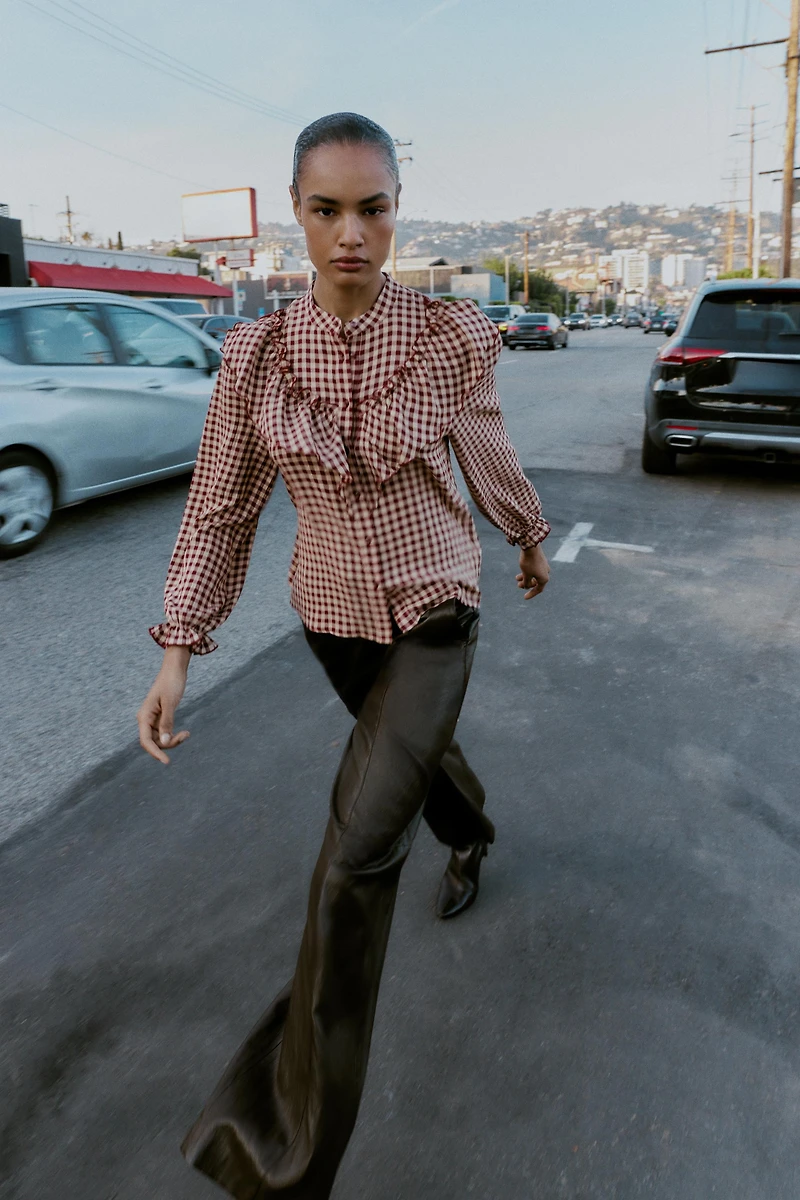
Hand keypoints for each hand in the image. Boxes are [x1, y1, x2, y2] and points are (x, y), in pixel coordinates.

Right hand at [137, 646, 190, 763]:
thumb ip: (166, 723)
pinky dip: (173, 735)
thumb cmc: (171, 682)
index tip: (167, 761)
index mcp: (144, 716)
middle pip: (153, 742)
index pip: (145, 741)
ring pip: (159, 739)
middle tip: (185, 735)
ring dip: (172, 740)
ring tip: (186, 734)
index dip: (155, 753)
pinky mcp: (160, 717)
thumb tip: (163, 742)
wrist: (174, 669)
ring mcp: (152, 719)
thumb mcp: (170, 703)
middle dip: (168, 744)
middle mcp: (145, 719)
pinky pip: (164, 732)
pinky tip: (184, 732)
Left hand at [516, 544, 549, 599]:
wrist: (531, 546)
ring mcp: (544, 566)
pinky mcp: (541, 560)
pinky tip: (521, 570)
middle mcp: (546, 573)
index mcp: (544, 579)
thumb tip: (526, 586)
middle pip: (536, 582)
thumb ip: (526, 583)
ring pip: (534, 575)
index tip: (524, 597)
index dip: (531, 594)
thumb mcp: (526, 575)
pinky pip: (535, 569)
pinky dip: (528, 572)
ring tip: (517, 578)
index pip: (538, 590)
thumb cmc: (528, 562)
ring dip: (526, 577)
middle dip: (526, 584)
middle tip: (518, 585)